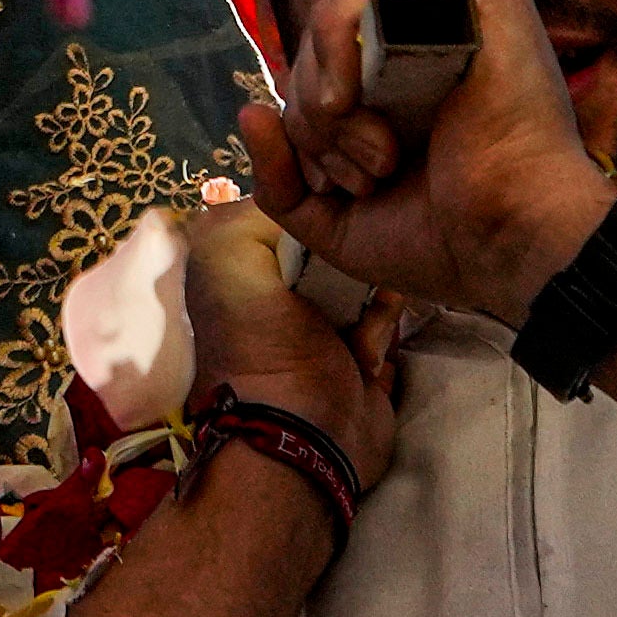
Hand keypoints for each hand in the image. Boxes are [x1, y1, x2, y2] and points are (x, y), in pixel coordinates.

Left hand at [150, 180, 388, 477]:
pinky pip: (389, 314)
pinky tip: (367, 346)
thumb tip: (297, 187)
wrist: (305, 429)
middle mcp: (282, 289)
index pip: (290, 207)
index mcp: (244, 265)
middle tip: (359, 254)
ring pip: (369, 270)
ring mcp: (327, 322)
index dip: (317, 198)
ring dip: (374, 285)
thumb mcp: (227, 255)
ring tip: (364, 309)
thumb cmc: (260, 341)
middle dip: (353, 242)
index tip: (342, 196)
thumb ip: (254, 208)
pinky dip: (385, 323)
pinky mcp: (366, 351)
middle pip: (336, 236)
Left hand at [251, 0, 616, 340]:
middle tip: (367, 174)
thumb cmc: (447, 241)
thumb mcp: (340, 220)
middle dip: (315, 119)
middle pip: (322, 42)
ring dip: (327, 97)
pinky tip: (353, 106)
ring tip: (374, 155)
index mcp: (417, 75)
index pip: (325, 67)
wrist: (511, 244)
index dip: (310, 124)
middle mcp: (440, 32)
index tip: (349, 185)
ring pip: (337, 16)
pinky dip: (336, 50)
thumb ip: (284, 175)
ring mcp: (462, 6)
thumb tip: (249, 112)